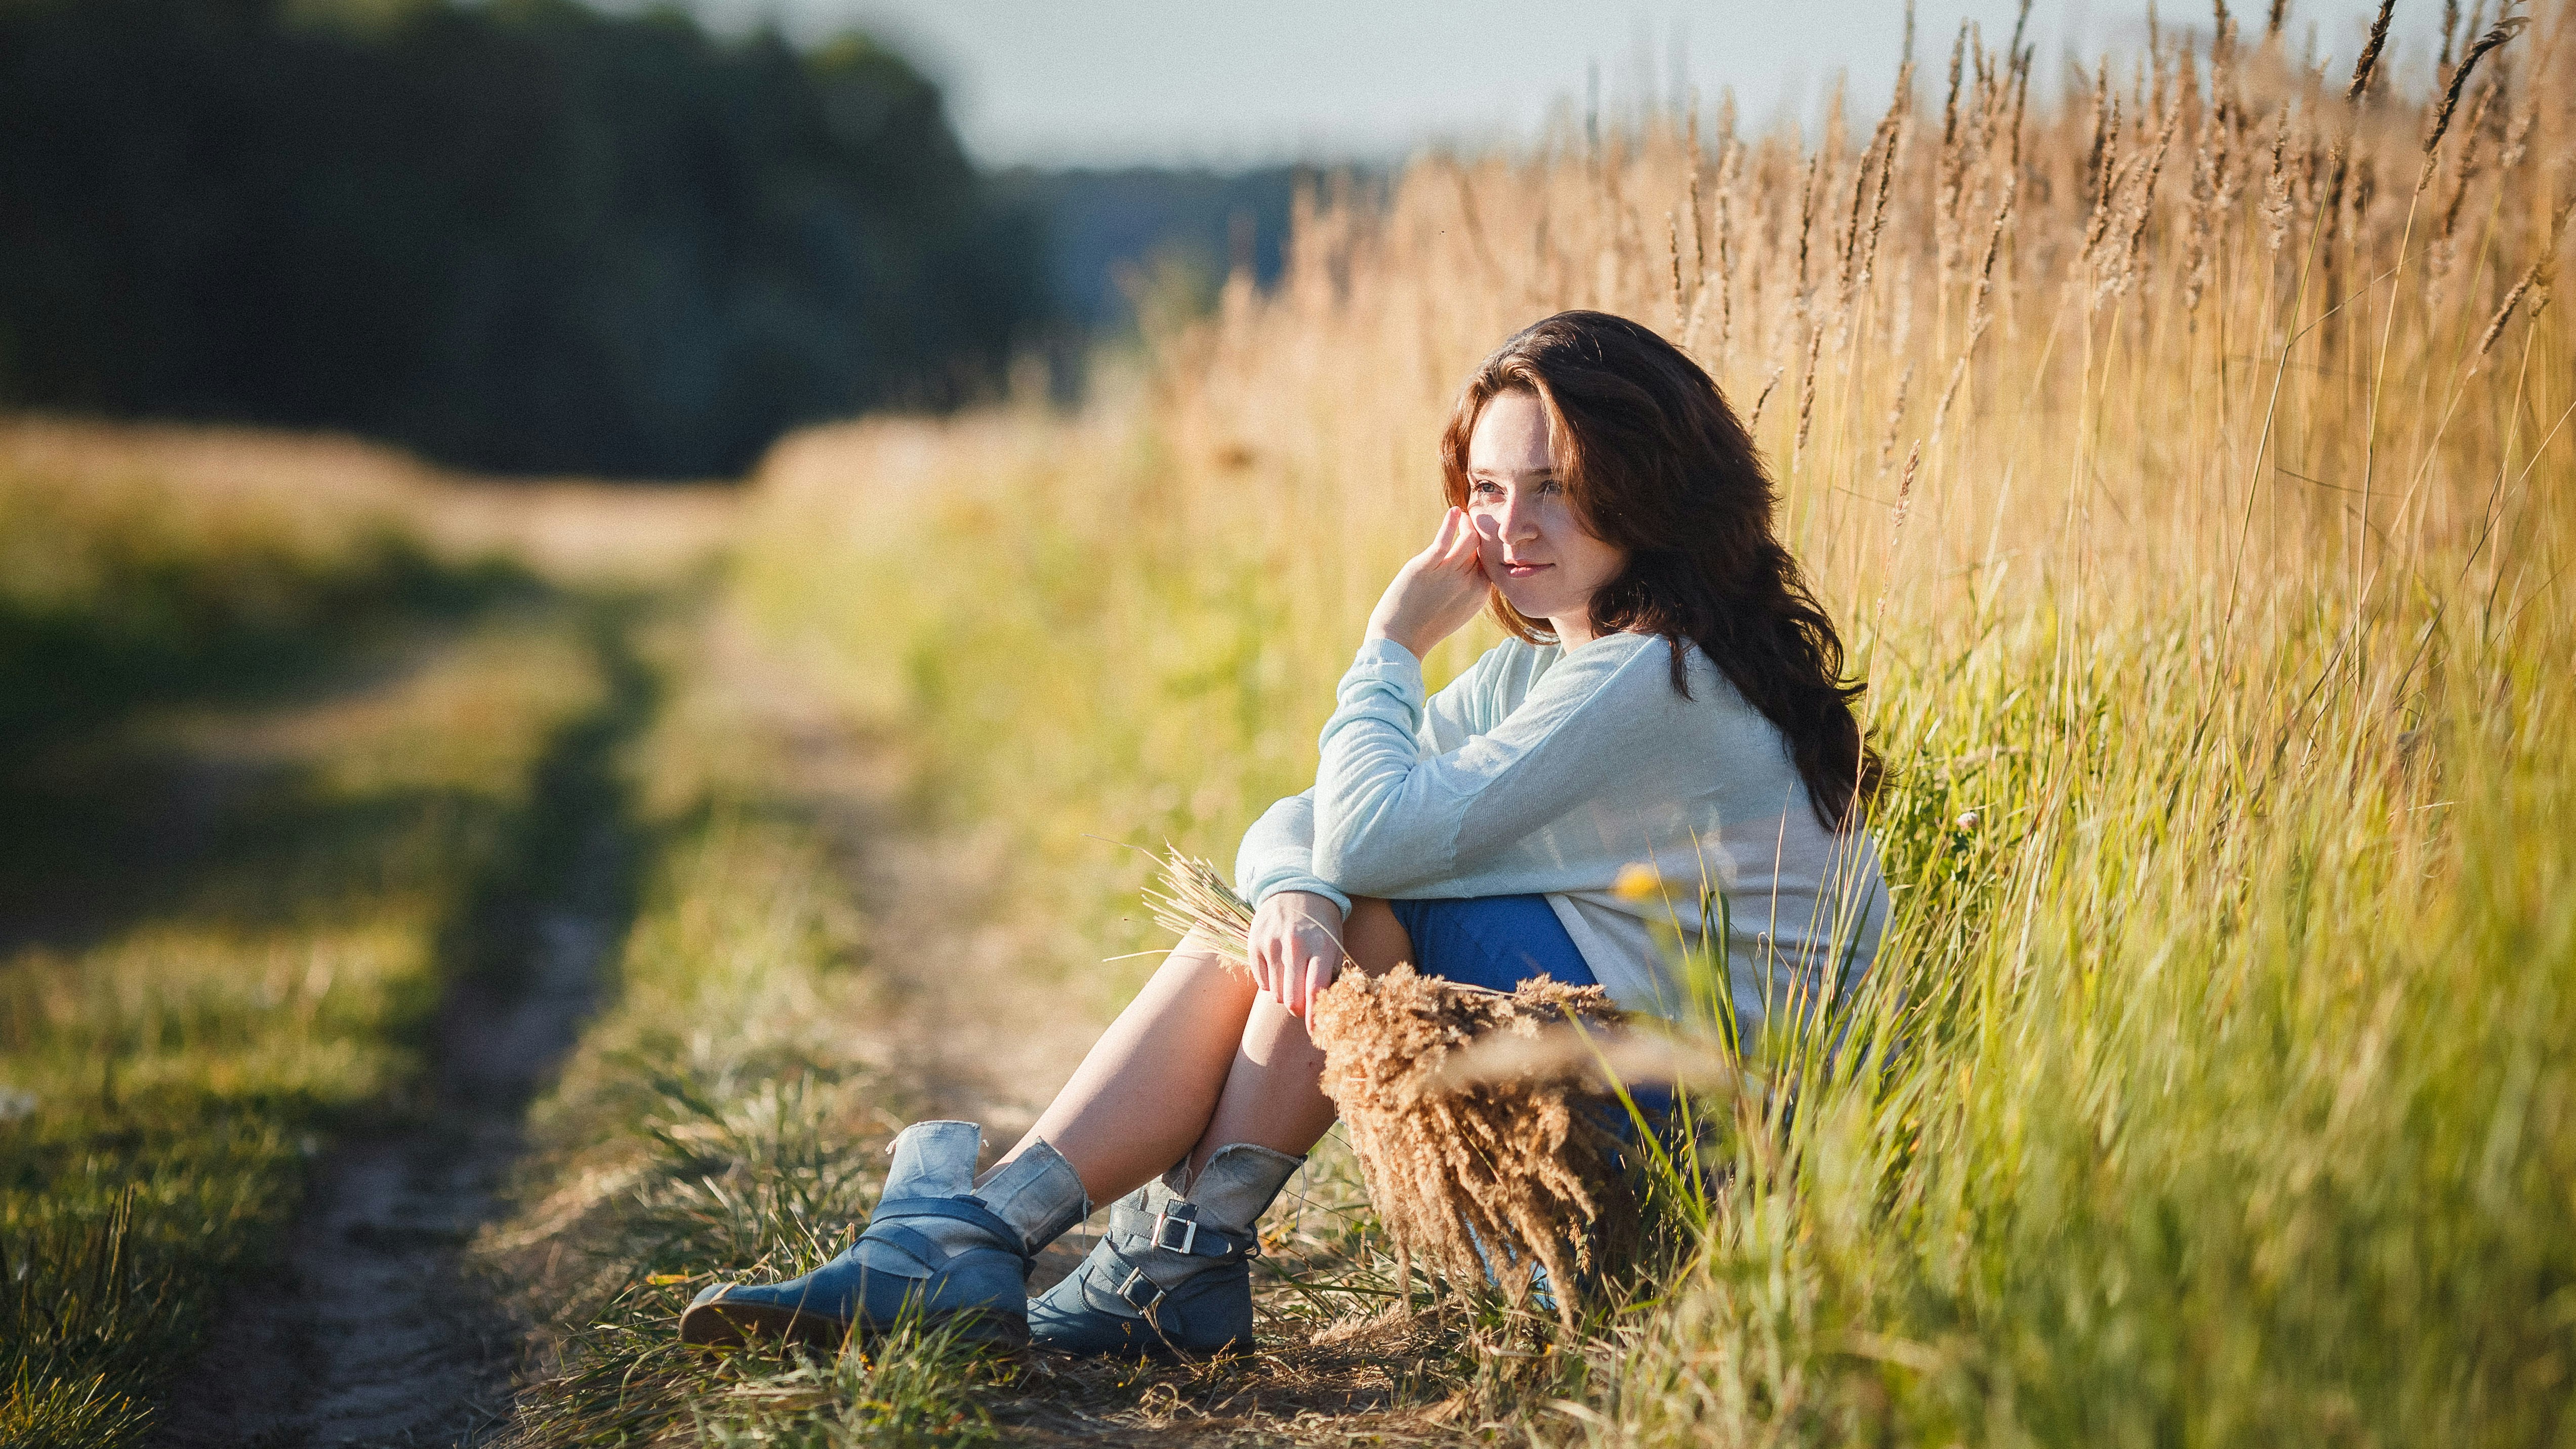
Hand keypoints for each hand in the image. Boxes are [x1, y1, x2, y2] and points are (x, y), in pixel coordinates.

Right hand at [1248, 890, 1346, 1019]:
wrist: (1295, 888)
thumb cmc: (1321, 923)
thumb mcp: (1335, 944)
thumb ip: (1331, 975)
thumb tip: (1327, 1009)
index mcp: (1321, 946)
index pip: (1316, 990)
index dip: (1315, 1016)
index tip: (1317, 1032)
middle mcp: (1295, 945)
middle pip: (1292, 998)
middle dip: (1299, 1009)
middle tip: (1304, 1005)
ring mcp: (1271, 944)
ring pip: (1276, 994)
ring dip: (1285, 995)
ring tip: (1293, 979)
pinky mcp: (1254, 943)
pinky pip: (1261, 983)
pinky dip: (1271, 984)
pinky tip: (1279, 969)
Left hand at [1365, 507, 1489, 658]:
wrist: (1400, 640)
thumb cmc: (1424, 627)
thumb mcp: (1456, 611)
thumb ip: (1467, 591)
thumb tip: (1469, 573)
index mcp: (1479, 595)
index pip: (1490, 564)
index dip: (1488, 550)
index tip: (1485, 538)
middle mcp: (1469, 583)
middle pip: (1482, 549)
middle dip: (1482, 533)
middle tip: (1477, 520)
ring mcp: (1449, 573)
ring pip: (1470, 540)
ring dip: (1469, 525)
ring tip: (1464, 516)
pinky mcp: (1427, 565)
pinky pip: (1445, 539)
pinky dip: (1451, 523)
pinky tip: (1455, 512)